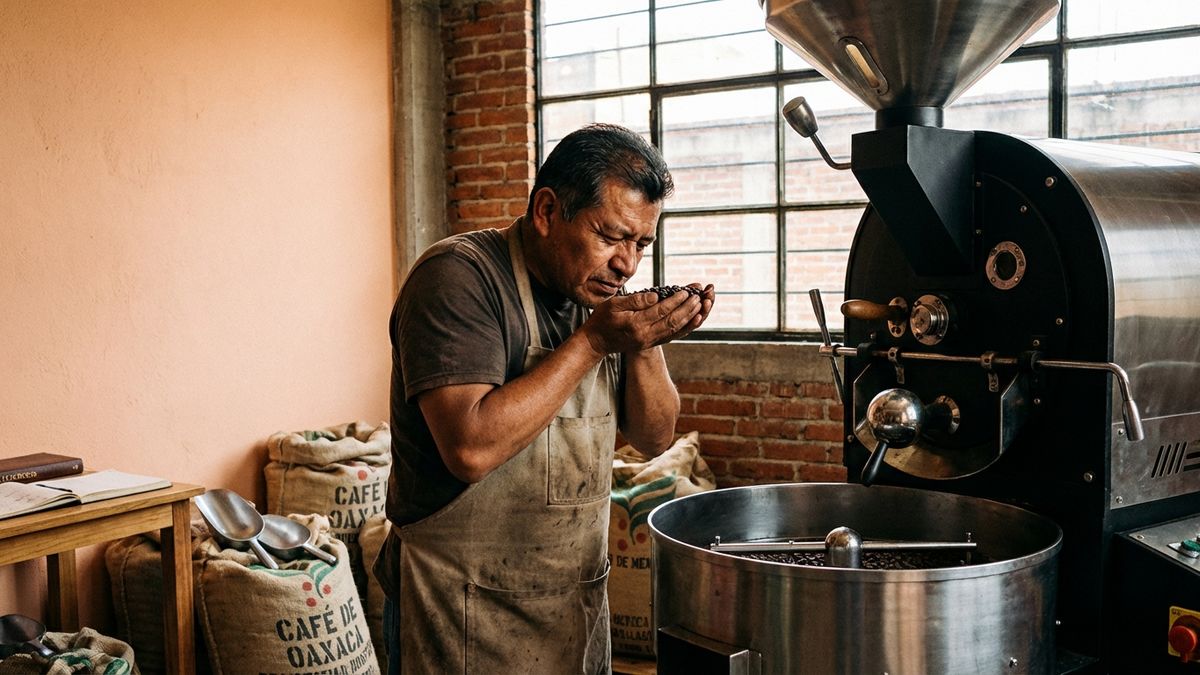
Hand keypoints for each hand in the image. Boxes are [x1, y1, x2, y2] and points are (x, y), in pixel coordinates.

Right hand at [579, 284, 715, 354]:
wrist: (597, 342)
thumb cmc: (602, 319)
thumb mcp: (613, 304)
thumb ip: (635, 300)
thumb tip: (656, 296)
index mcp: (635, 324)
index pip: (661, 311)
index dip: (675, 301)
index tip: (686, 291)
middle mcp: (645, 336)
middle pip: (672, 321)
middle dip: (688, 308)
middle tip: (699, 296)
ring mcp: (649, 342)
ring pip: (675, 330)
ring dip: (690, 317)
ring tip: (701, 305)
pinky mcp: (651, 344)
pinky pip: (672, 336)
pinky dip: (685, 328)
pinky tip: (693, 319)